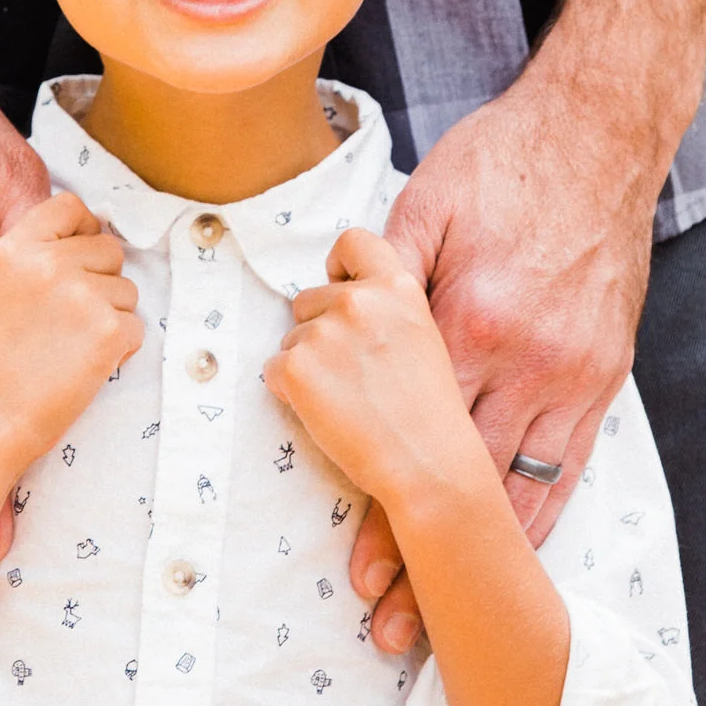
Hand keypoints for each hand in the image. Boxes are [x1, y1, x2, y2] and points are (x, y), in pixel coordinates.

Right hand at [0, 193, 144, 473]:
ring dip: (109, 321)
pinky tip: (81, 370)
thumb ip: (35, 258)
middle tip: (66, 325)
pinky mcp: (106, 330)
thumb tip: (91, 232)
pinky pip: (136, 328)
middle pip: (108, 249)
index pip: (69, 206)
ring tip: (66, 352)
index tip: (80, 259)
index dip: (84, 229)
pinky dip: (119, 352)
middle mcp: (47, 262)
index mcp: (14, 248)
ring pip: (127, 291)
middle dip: (100, 283)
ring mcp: (80, 294)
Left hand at [264, 230, 494, 510]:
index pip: (353, 241)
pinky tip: (328, 413)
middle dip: (319, 331)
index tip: (341, 290)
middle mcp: (359, 300)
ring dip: (307, 366)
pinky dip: (291, 393)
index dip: (340, 266)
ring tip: (349, 399)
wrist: (429, 464)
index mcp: (398, 287)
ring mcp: (324, 332)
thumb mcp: (423, 337)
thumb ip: (386, 309)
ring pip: (291, 339)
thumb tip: (343, 295)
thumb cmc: (430, 412)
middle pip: (309, 298)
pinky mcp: (296, 367)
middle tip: (354, 375)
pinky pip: (275, 371)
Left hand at [352, 68, 661, 651]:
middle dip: (423, 557)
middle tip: (390, 622)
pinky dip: (541, 516)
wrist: (598, 138)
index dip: (382, 510)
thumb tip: (325, 308)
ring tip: (446, 619)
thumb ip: (378, 268)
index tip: (359, 572)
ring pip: (514, 482)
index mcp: (462, 319)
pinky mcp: (602, 373)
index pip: (410, 435)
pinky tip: (516, 560)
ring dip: (482, 558)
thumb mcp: (425, 203)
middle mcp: (517, 357)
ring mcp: (565, 370)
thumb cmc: (502, 162)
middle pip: (459, 478)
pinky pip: (570, 462)